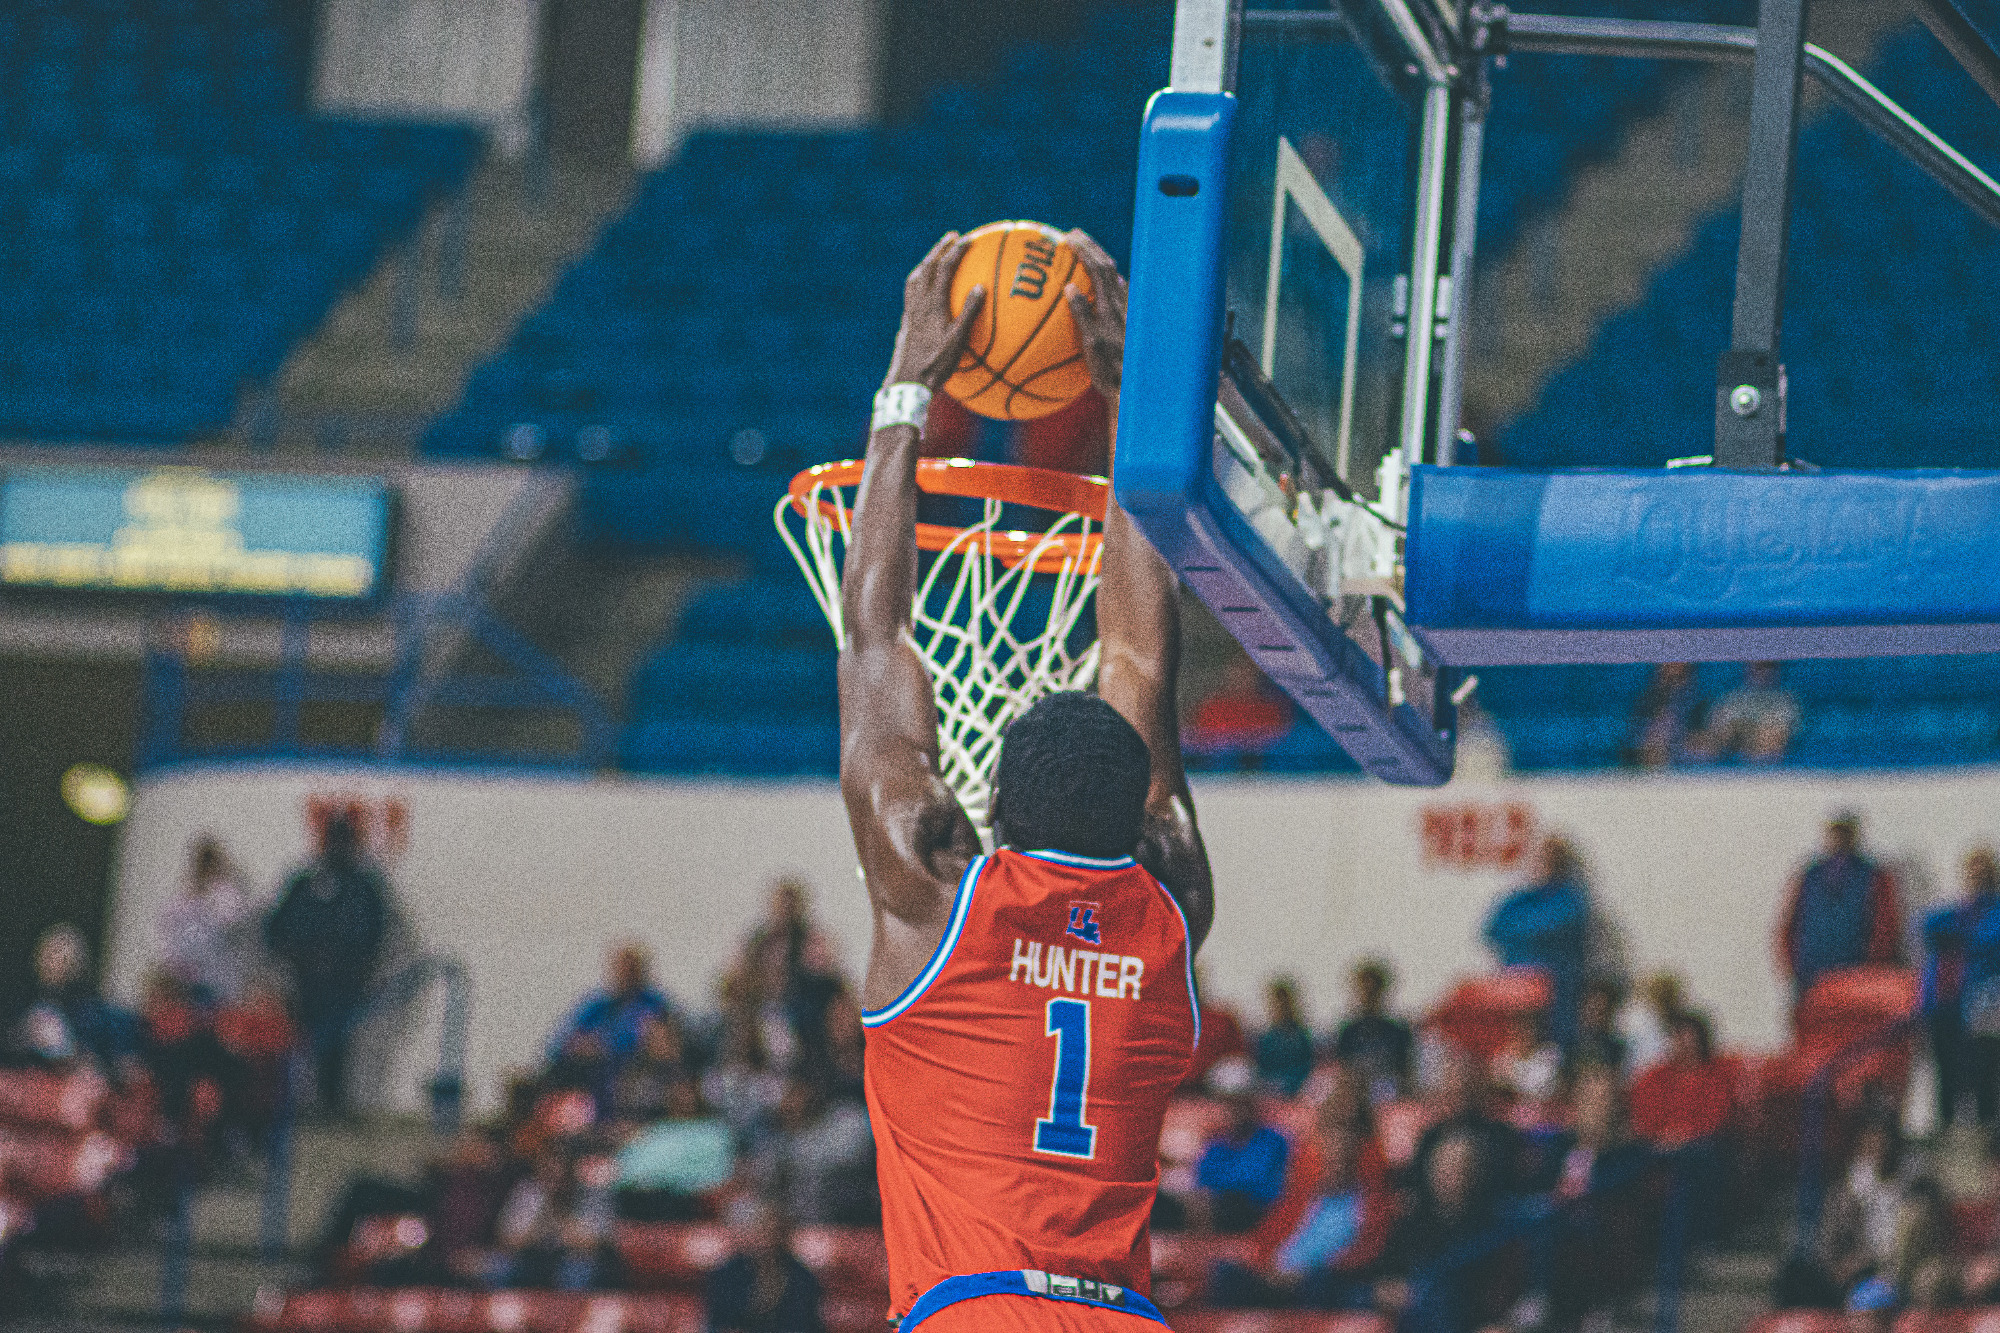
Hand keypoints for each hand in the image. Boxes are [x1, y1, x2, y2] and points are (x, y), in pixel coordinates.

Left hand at [886, 232, 984, 392]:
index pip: (944, 270)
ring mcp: (910, 311)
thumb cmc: (936, 365)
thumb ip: (969, 313)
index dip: (956, 252)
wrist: (907, 380)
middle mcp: (918, 303)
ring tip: (937, 255)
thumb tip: (981, 287)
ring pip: (916, 277)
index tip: (968, 239)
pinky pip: (911, 291)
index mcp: (932, 305)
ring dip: (928, 262)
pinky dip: (920, 279)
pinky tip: (925, 286)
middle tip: (952, 236)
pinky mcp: (907, 321)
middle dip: (940, 249)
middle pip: (927, 267)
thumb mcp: (958, 341)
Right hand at [1063, 228, 1127, 396]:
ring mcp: (1126, 311)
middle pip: (1107, 265)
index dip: (1084, 249)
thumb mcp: (1091, 345)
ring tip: (1084, 252)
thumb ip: (1081, 315)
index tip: (1068, 236)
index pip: (1098, 268)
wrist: (1136, 385)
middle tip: (1073, 235)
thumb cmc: (1111, 371)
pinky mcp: (1128, 320)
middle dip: (1090, 246)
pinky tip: (1101, 284)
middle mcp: (1121, 304)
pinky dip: (1105, 280)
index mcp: (1110, 306)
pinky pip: (1116, 292)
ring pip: (1114, 276)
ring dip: (1098, 260)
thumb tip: (1069, 287)